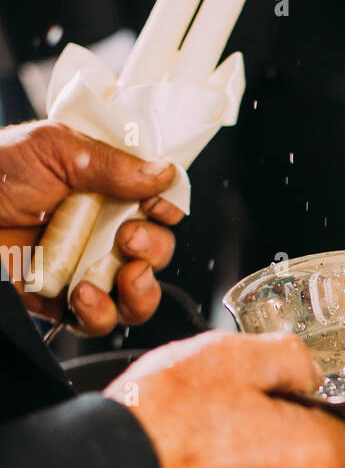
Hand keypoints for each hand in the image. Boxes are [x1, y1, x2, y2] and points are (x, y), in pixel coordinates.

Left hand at [0, 120, 181, 334]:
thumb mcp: (54, 147)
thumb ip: (110, 162)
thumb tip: (164, 173)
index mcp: (105, 189)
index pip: (156, 203)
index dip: (167, 208)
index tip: (161, 208)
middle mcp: (100, 230)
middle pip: (156, 249)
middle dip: (154, 248)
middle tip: (129, 238)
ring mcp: (84, 268)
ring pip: (139, 291)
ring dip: (142, 288)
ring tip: (125, 275)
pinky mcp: (64, 302)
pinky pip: (100, 320)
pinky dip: (100, 313)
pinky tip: (83, 295)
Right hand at [104, 332, 344, 467]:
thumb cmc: (169, 418)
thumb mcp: (237, 356)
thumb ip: (295, 359)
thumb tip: (312, 373)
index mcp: (317, 457)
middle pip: (333, 461)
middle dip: (310, 427)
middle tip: (265, 396)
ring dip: (276, 449)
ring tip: (228, 420)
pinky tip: (213, 446)